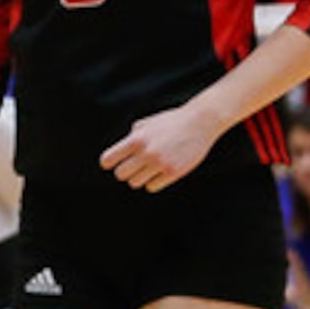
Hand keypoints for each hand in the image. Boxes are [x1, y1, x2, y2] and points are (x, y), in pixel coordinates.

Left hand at [99, 102, 218, 191]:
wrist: (201, 121)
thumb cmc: (172, 121)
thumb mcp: (147, 123)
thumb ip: (132, 136)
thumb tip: (119, 152)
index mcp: (136, 139)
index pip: (108, 160)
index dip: (110, 163)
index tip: (114, 163)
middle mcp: (146, 152)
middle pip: (120, 175)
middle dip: (126, 171)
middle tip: (135, 166)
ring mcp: (160, 163)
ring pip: (134, 183)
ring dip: (140, 177)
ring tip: (149, 168)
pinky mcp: (173, 172)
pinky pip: (151, 187)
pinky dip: (153, 182)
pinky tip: (160, 172)